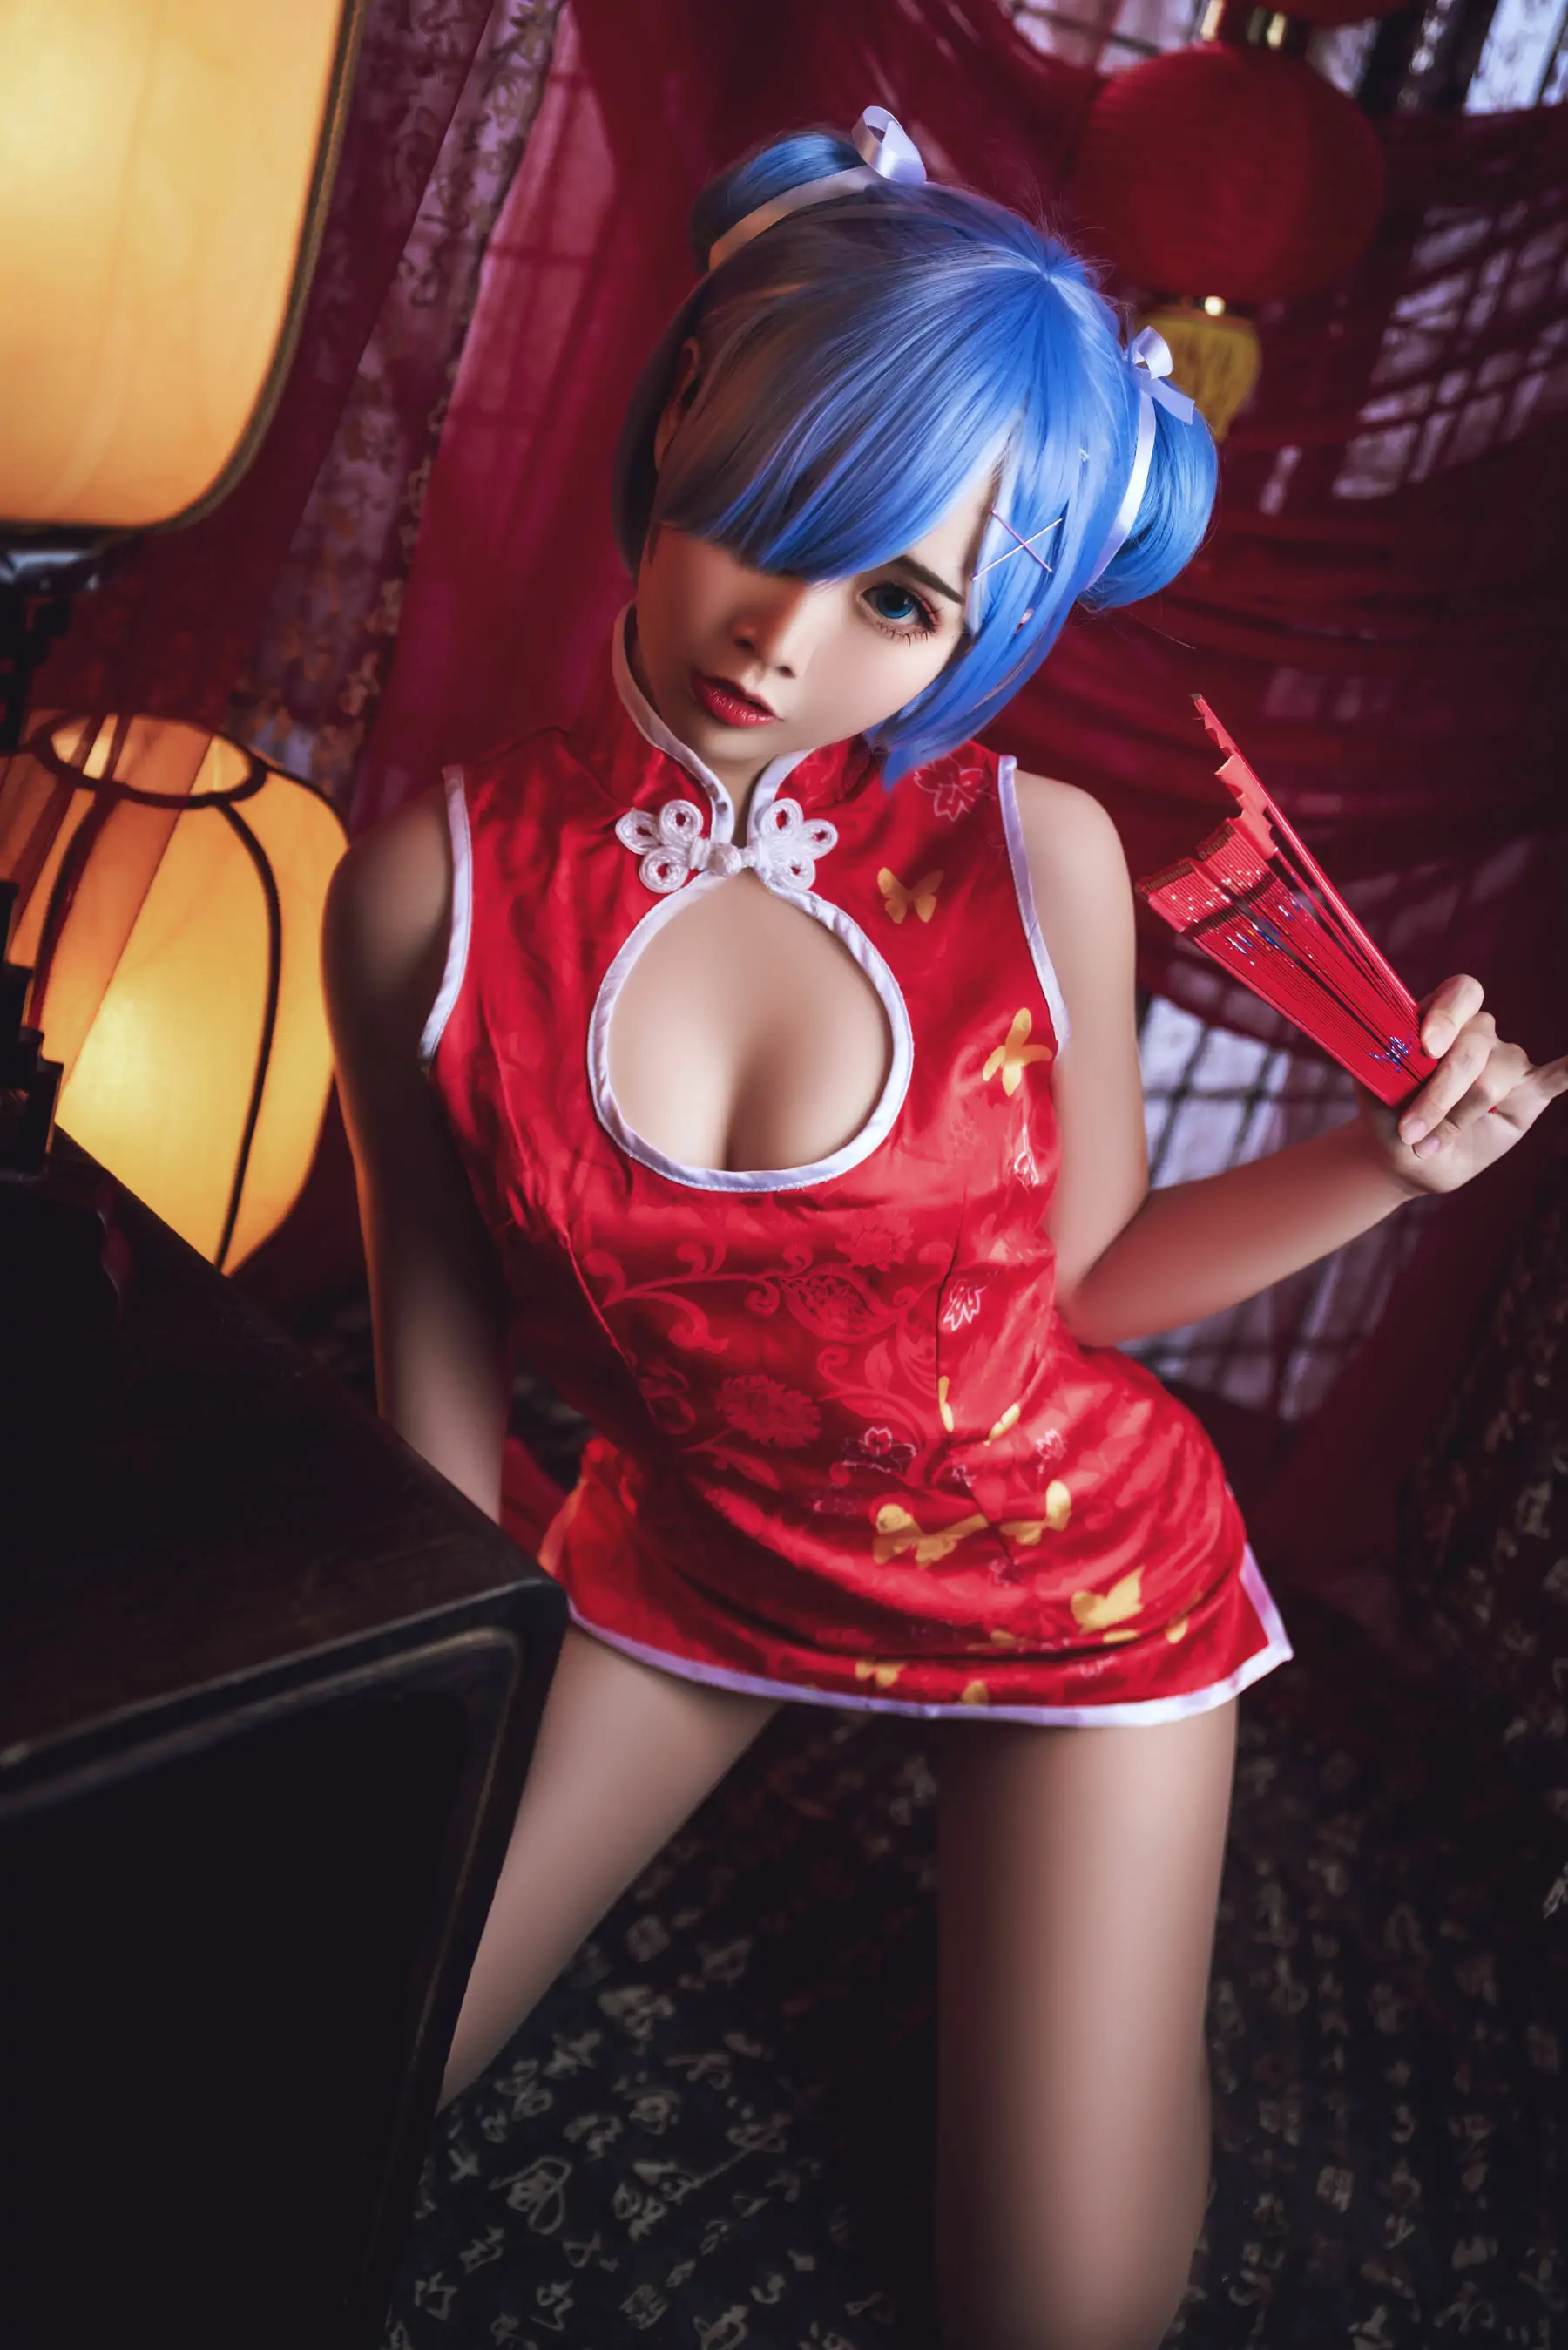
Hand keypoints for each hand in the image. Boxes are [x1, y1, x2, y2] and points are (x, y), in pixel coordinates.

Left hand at [1353, 973, 1567, 1197]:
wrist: (1400, 1154)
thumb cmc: (1385, 1112)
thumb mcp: (1376, 1088)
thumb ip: (1391, 1064)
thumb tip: (1402, 1053)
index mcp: (1440, 1015)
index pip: (1460, 993)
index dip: (1448, 1016)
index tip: (1428, 1048)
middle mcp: (1478, 1033)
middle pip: (1474, 1048)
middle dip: (1439, 1094)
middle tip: (1409, 1131)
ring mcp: (1505, 1062)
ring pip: (1494, 1079)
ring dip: (1457, 1117)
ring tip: (1426, 1144)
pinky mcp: (1527, 1094)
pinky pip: (1555, 1078)